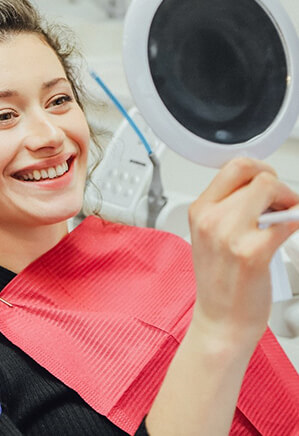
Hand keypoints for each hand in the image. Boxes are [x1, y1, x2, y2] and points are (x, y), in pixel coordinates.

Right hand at [188, 158, 298, 349]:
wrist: (221, 322)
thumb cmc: (218, 283)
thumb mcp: (210, 237)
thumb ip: (228, 208)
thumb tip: (262, 189)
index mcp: (199, 211)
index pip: (233, 167)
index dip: (259, 169)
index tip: (267, 182)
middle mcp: (211, 219)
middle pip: (255, 174)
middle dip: (277, 185)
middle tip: (283, 202)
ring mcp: (230, 235)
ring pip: (271, 189)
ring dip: (288, 201)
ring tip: (285, 218)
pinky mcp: (253, 253)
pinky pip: (287, 220)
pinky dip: (296, 221)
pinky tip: (291, 232)